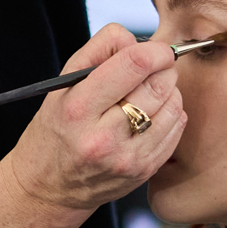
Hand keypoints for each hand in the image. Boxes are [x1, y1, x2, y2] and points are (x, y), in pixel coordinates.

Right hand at [0, 24, 186, 215]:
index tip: (158, 50)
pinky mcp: (144, 171)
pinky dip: (171, 114)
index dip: (155, 50)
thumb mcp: (62, 85)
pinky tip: (151, 115)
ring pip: (174, 106)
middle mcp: (103, 136)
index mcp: (79, 108)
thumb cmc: (57, 129)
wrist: (49, 188)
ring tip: (148, 94)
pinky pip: (176, 129)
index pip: (133, 65)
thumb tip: (136, 40)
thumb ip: (98, 51)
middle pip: (159, 85)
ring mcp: (127, 158)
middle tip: (154, 69)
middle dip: (163, 69)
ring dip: (168, 91)